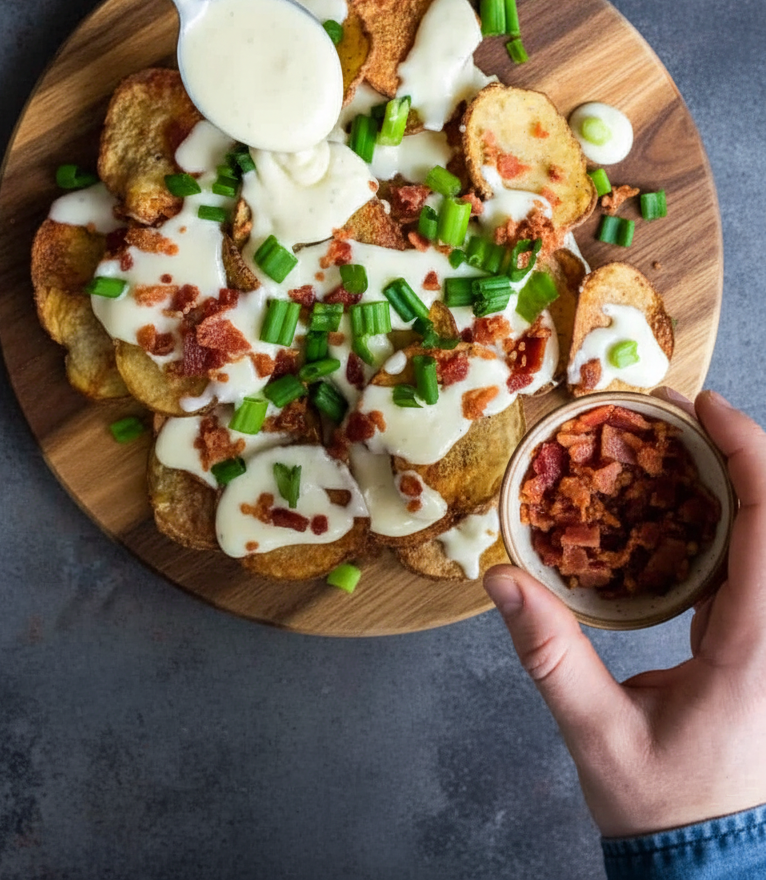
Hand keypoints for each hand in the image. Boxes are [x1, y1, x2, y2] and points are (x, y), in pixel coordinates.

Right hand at [484, 390, 765, 837]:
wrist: (707, 864)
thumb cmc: (664, 806)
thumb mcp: (599, 734)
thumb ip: (551, 656)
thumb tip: (502, 579)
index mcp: (755, 648)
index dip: (748, 455)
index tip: (704, 407)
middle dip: (738, 450)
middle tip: (675, 411)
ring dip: (732, 478)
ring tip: (673, 440)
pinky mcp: (753, 641)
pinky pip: (749, 561)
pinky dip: (721, 516)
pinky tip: (674, 500)